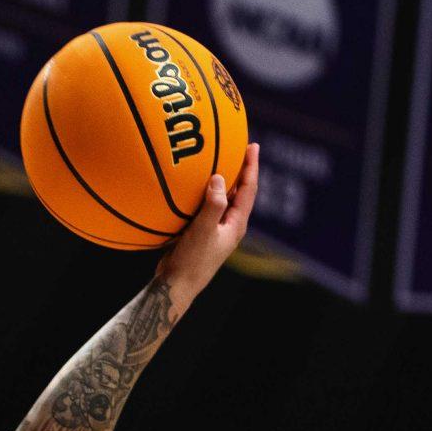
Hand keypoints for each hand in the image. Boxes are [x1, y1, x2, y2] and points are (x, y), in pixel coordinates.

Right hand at [156, 141, 258, 293]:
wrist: (177, 285)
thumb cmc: (192, 261)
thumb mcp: (203, 231)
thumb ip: (213, 205)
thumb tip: (219, 178)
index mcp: (236, 224)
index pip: (249, 189)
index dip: (252, 166)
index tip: (253, 145)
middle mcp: (230, 225)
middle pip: (241, 191)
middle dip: (242, 168)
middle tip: (240, 145)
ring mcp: (216, 229)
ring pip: (224, 198)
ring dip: (224, 178)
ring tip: (220, 158)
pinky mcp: (202, 232)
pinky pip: (208, 205)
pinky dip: (205, 190)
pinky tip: (193, 183)